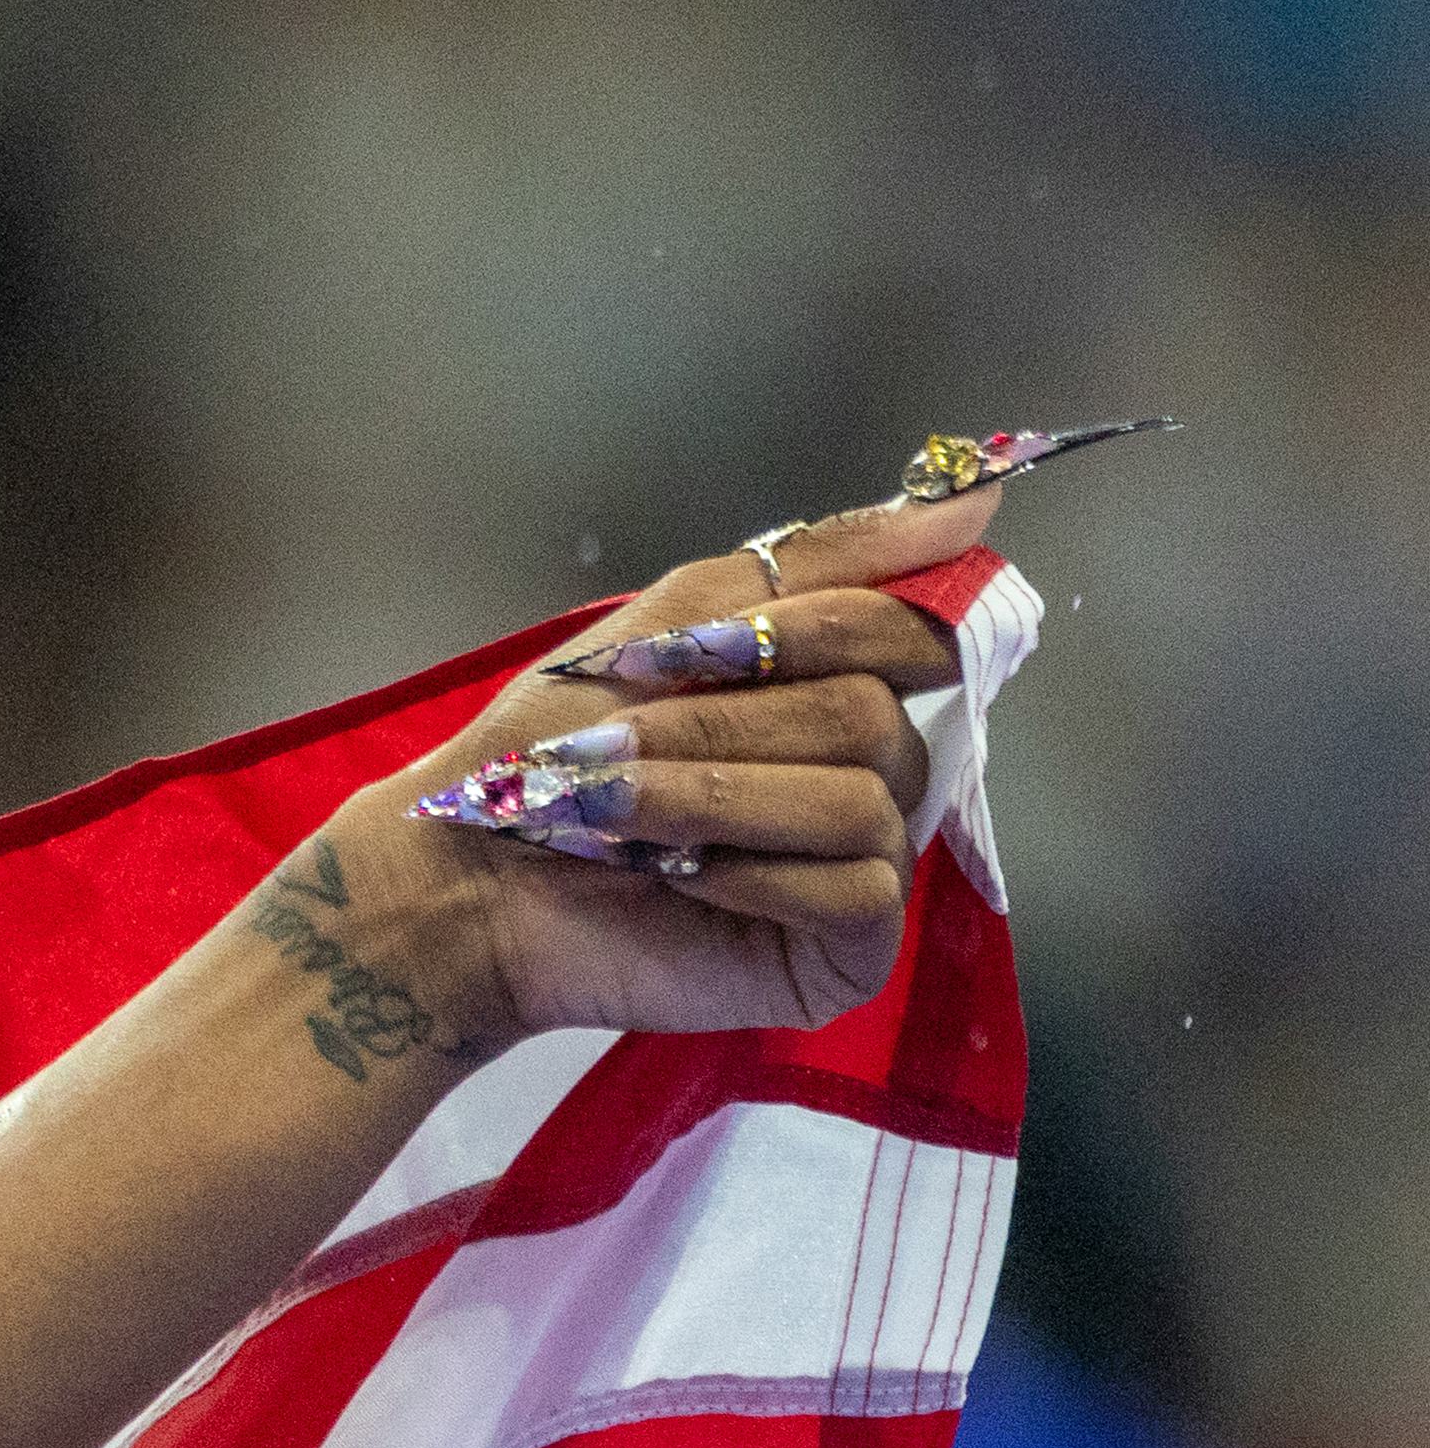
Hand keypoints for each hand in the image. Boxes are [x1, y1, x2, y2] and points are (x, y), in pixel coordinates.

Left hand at [335, 474, 1014, 1052]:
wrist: (473, 875)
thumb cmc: (556, 746)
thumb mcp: (674, 618)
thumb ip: (821, 560)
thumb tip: (973, 500)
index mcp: (843, 684)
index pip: (907, 630)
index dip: (803, 632)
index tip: (674, 652)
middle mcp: (877, 768)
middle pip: (873, 714)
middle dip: (723, 726)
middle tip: (612, 748)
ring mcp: (869, 860)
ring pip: (862, 799)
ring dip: (714, 795)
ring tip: (613, 809)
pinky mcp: (851, 947)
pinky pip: (856, 889)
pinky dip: (754, 875)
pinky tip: (681, 880)